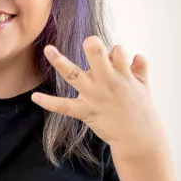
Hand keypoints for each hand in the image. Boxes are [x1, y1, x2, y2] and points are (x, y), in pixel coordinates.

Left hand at [31, 36, 165, 156]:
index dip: (116, 51)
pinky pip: (64, 106)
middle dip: (93, 46)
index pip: (117, 52)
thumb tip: (136, 55)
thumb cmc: (142, 112)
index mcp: (123, 75)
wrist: (139, 140)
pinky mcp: (86, 112)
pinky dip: (49, 102)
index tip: (116, 57)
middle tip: (89, 40)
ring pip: (74, 75)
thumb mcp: (145, 87)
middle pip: (97, 57)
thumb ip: (141, 69)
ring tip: (48, 49)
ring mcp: (94, 96)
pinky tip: (35, 97)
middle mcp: (107, 82)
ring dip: (60, 61)